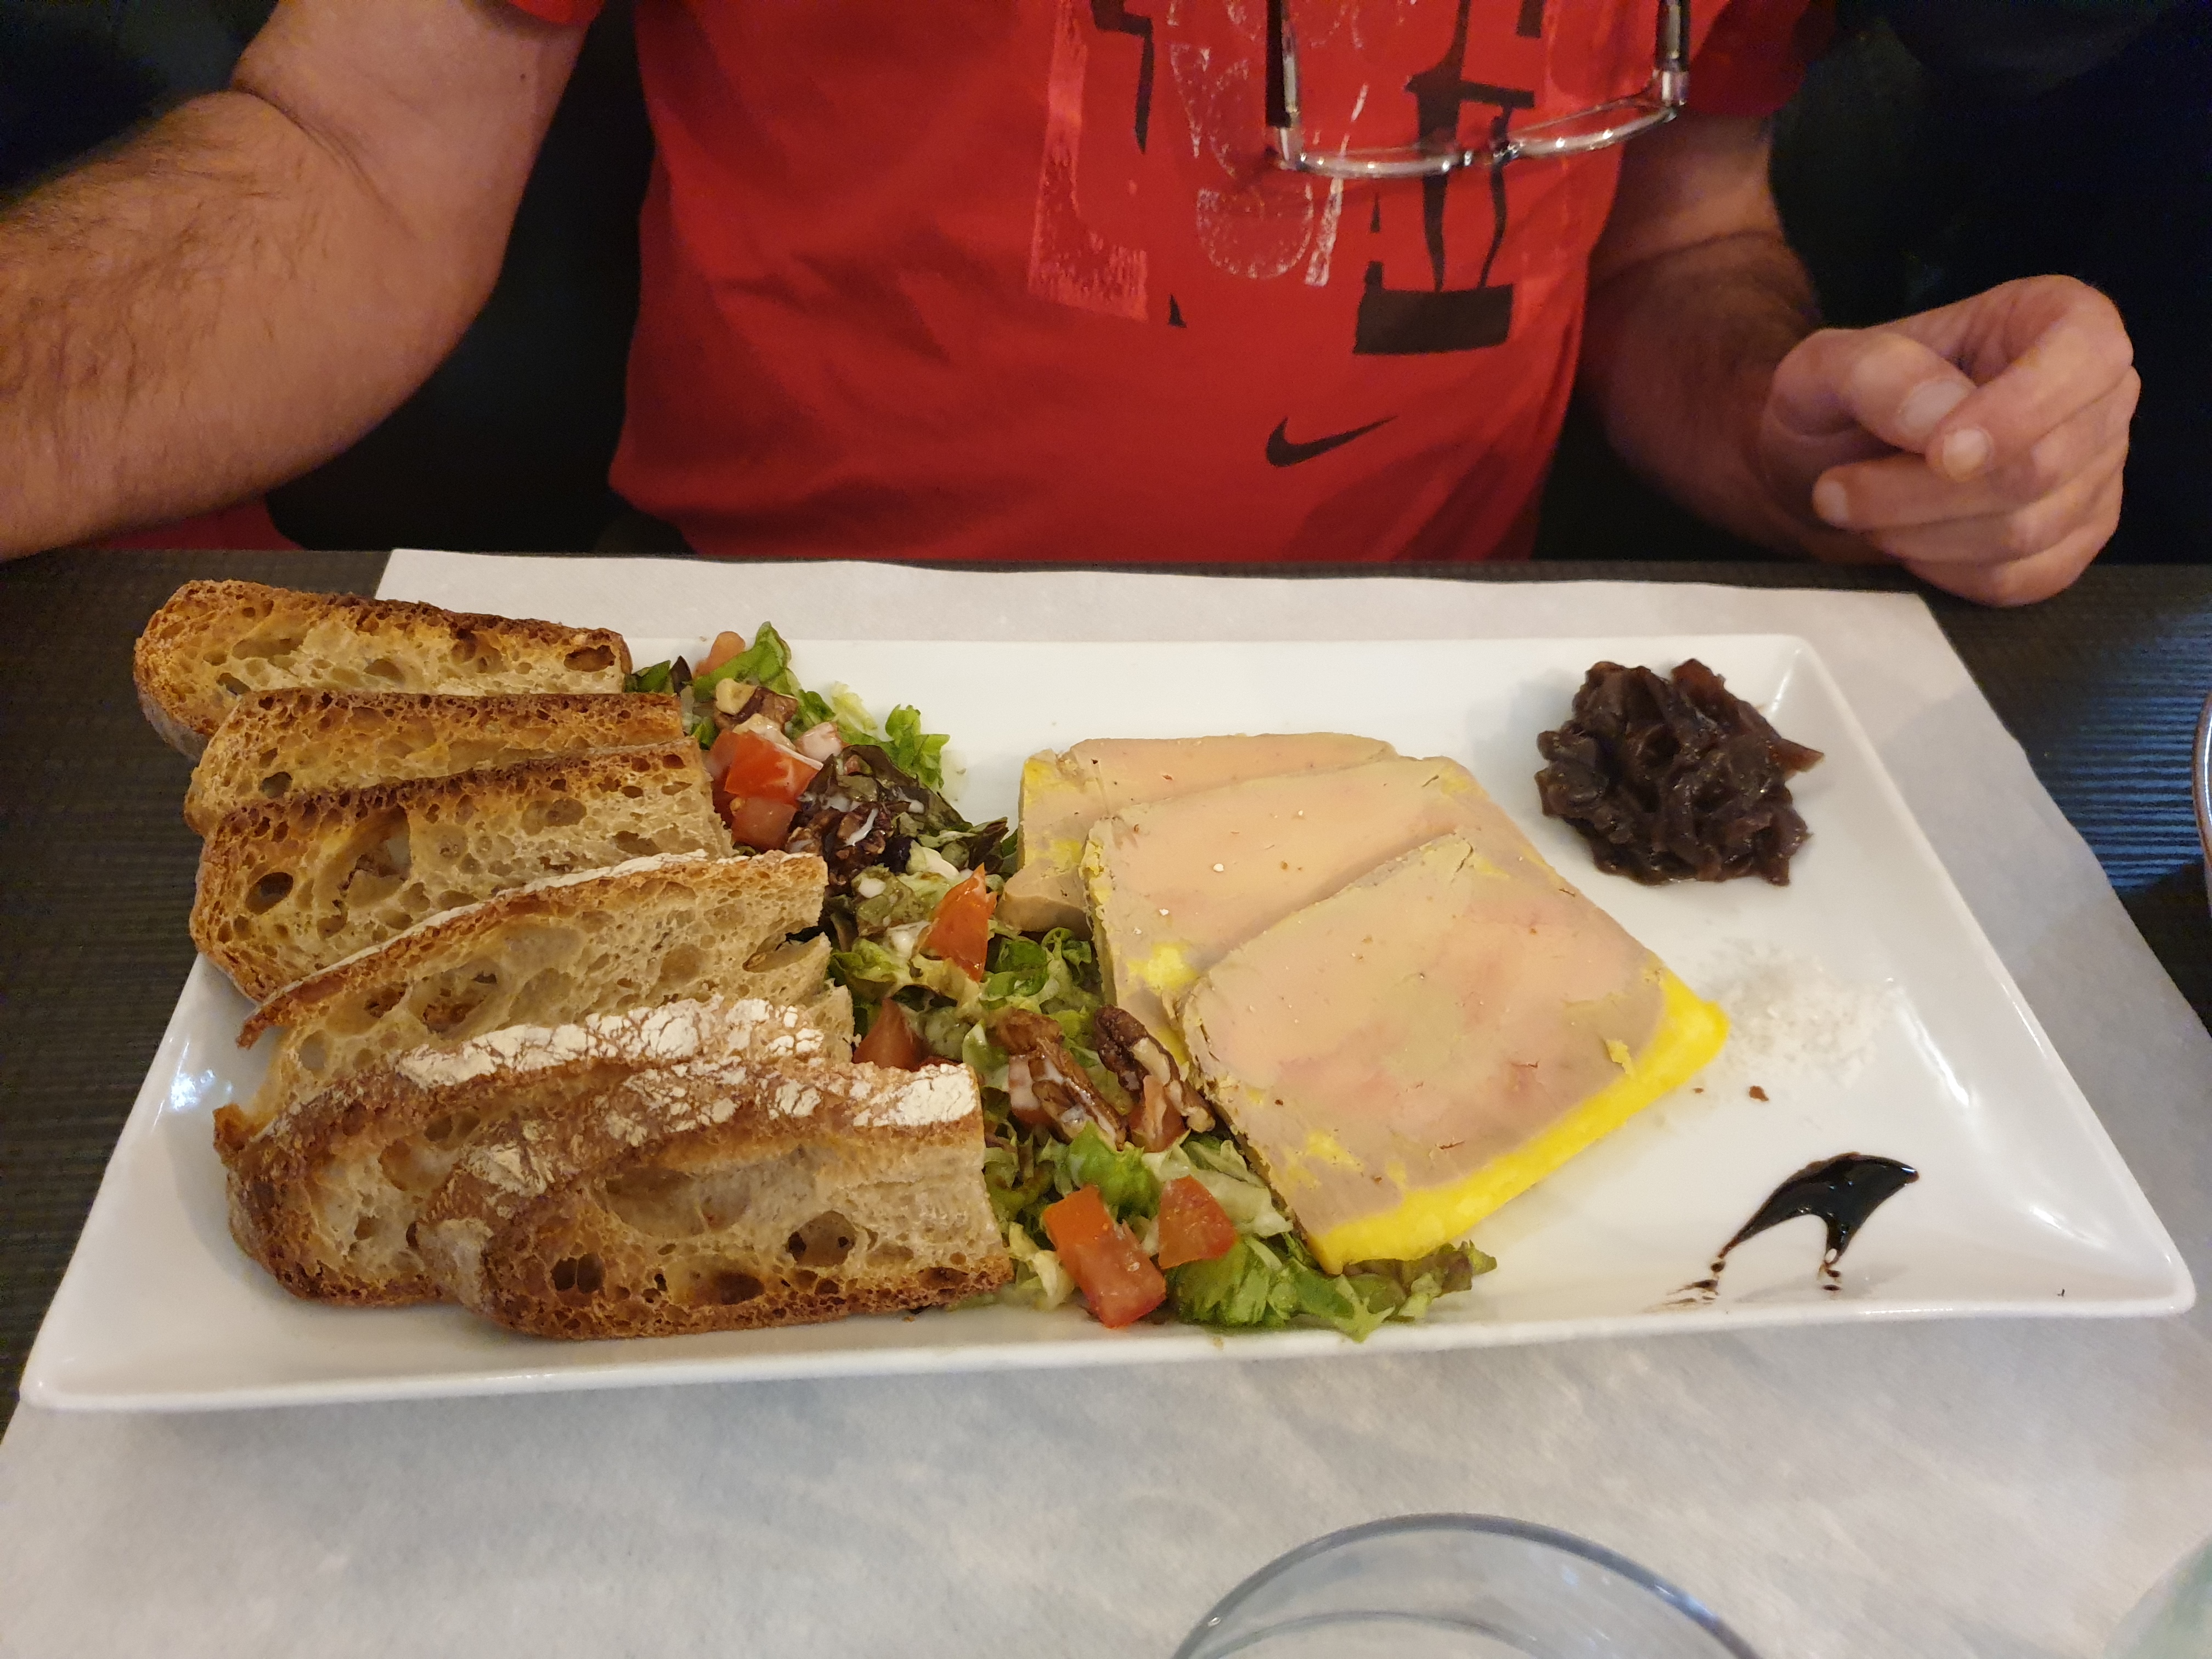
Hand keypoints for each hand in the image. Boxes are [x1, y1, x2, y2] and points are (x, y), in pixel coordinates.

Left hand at [1756, 276, 2138, 605]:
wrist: (1830, 463)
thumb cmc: (1840, 401)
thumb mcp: (1827, 364)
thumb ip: (1878, 375)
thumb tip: (1941, 421)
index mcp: (2059, 317)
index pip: (2087, 357)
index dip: (2017, 413)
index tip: (1940, 454)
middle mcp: (2098, 394)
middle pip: (2040, 466)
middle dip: (1921, 492)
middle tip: (1836, 491)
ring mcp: (2096, 473)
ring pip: (2027, 531)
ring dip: (1920, 534)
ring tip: (1857, 509)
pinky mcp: (2073, 541)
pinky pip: (2021, 578)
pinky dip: (1945, 572)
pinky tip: (1903, 541)